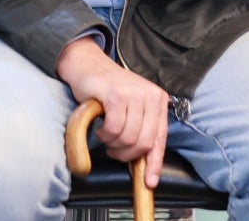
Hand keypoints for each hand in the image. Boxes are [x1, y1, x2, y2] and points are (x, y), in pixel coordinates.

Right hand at [56, 38, 168, 187]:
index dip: (154, 163)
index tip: (149, 182)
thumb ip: (140, 133)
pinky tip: (100, 126)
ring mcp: (134, 93)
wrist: (88, 66)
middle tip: (113, 148)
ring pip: (128, 138)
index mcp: (158, 100)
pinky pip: (114, 129)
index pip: (160, 138)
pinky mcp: (116, 95)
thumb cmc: (109, 92)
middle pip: (143, 142)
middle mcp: (150, 95)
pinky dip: (104, 134)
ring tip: (105, 134)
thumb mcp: (132, 110)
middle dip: (126, 153)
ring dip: (112, 143)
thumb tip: (144, 170)